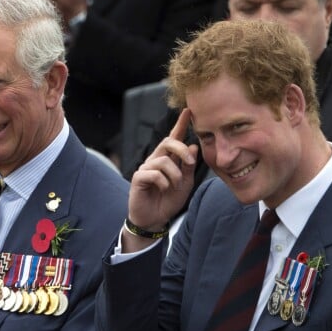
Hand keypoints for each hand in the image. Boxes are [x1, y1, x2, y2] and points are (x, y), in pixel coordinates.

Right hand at [123, 109, 196, 251]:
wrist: (155, 219)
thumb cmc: (168, 201)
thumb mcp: (185, 184)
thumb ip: (188, 167)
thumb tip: (193, 146)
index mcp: (167, 159)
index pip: (174, 138)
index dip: (180, 124)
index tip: (188, 110)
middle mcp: (155, 160)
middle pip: (168, 142)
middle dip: (182, 149)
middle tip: (191, 162)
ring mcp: (145, 168)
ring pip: (163, 161)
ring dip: (174, 175)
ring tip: (174, 187)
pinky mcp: (138, 178)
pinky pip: (153, 173)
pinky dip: (163, 183)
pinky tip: (162, 190)